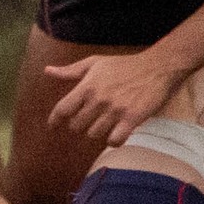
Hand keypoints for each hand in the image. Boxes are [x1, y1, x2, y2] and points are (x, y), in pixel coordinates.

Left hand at [45, 49, 187, 144]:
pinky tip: (116, 133)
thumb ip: (70, 71)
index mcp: (88, 85)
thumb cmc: (123, 65)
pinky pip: (114, 140)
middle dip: (80, 124)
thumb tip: (47, 71)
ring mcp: (115, 110)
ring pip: (94, 134)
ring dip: (97, 131)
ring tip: (105, 123)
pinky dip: (113, 140)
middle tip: (89, 119)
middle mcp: (99, 99)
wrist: (156, 67)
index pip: (63, 109)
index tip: (52, 126)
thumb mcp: (95, 63)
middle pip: (77, 126)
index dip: (54, 120)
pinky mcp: (131, 119)